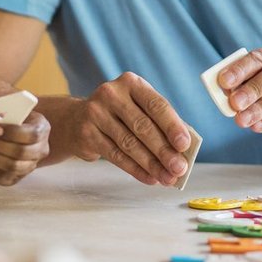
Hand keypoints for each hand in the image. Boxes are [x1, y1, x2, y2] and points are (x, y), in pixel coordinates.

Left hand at [0, 110, 49, 186]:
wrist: (15, 135)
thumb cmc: (9, 119)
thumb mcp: (10, 109)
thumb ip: (2, 108)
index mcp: (42, 128)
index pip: (32, 134)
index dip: (11, 132)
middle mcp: (41, 149)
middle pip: (22, 152)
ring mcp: (31, 165)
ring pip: (14, 166)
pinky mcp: (18, 177)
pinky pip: (6, 177)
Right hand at [63, 73, 190, 186]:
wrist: (76, 119)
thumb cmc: (118, 115)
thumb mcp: (138, 108)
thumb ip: (160, 124)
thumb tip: (183, 151)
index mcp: (131, 83)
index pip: (156, 104)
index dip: (172, 126)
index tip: (185, 145)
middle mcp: (111, 94)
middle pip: (142, 126)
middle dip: (164, 150)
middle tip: (179, 168)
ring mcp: (96, 113)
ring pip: (129, 144)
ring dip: (151, 164)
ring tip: (167, 177)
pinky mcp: (86, 133)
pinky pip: (116, 155)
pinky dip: (136, 169)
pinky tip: (150, 178)